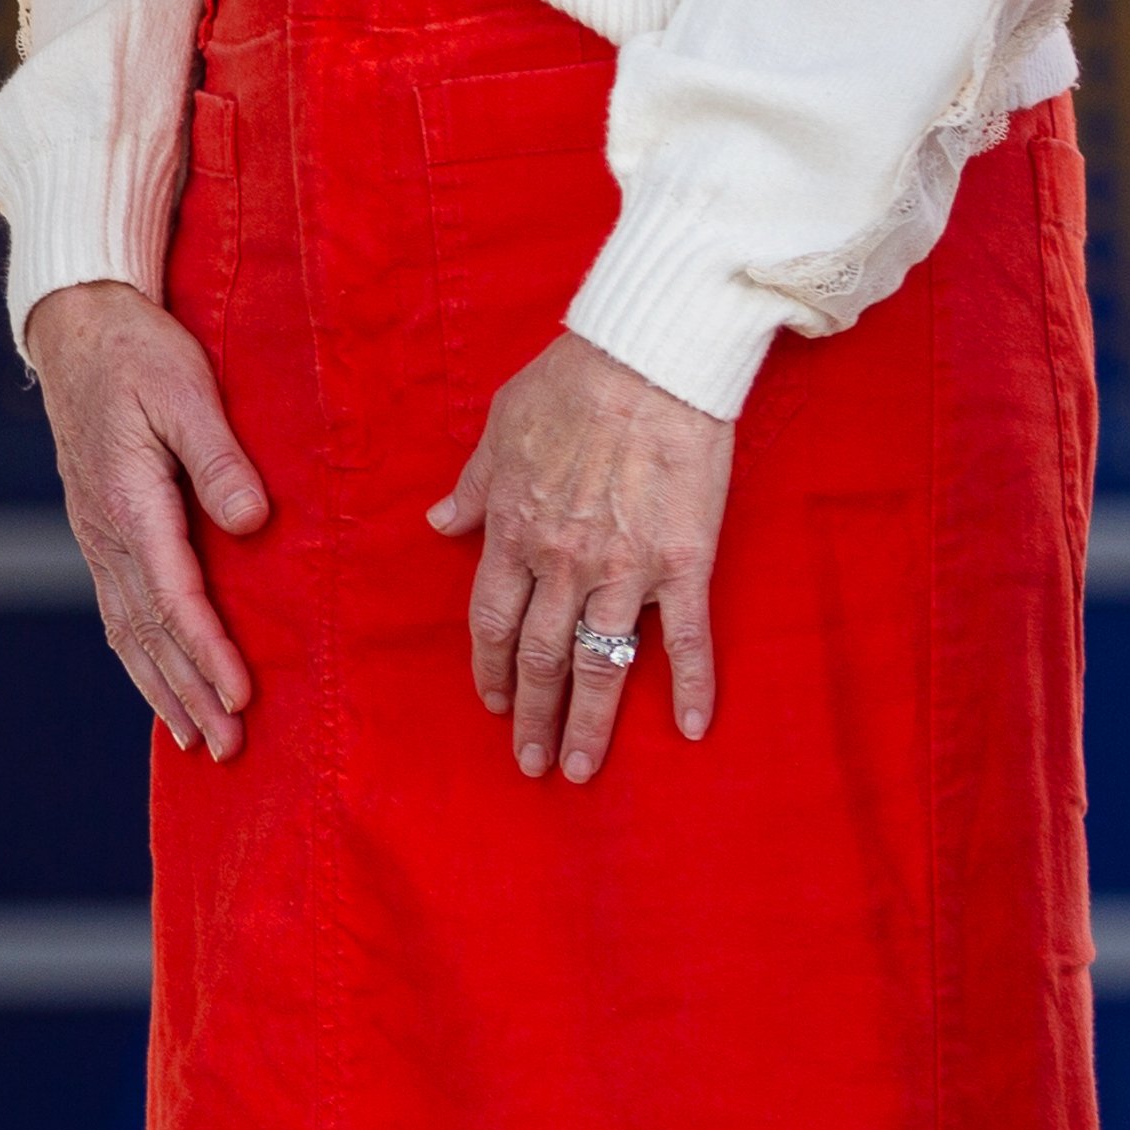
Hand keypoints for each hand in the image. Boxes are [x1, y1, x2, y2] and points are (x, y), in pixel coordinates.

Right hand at [28, 282, 270, 759]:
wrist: (76, 326)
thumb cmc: (138, 351)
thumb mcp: (186, 389)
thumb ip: (219, 457)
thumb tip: (250, 525)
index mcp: (129, 501)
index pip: (173, 596)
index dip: (207, 652)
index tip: (241, 697)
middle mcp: (105, 531)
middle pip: (149, 631)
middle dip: (190, 693)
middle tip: (229, 748)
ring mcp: (95, 534)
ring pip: (127, 630)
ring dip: (163, 688)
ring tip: (196, 741)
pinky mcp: (98, 529)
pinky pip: (118, 610)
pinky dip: (139, 657)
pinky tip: (158, 683)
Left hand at [427, 334, 727, 783]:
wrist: (647, 360)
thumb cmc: (570, 384)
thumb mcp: (499, 429)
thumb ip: (472, 485)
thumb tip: (439, 523)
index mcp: (514, 531)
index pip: (492, 620)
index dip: (491, 666)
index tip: (495, 701)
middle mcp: (563, 562)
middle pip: (540, 656)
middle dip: (531, 714)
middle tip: (531, 762)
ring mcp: (624, 569)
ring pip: (600, 665)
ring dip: (589, 723)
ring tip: (580, 769)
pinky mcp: (681, 563)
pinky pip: (687, 639)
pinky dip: (690, 687)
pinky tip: (690, 729)